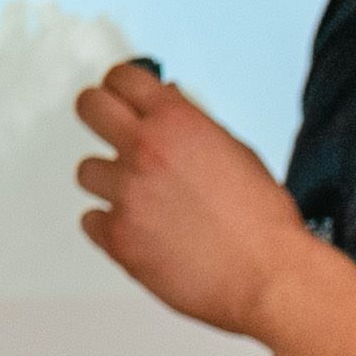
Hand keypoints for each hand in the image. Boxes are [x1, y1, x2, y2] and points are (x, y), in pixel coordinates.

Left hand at [74, 60, 318, 335]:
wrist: (268, 277)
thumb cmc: (262, 220)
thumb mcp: (235, 151)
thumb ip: (193, 124)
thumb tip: (167, 102)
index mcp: (177, 122)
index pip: (122, 77)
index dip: (121, 86)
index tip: (121, 96)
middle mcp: (145, 150)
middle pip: (89, 106)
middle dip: (98, 114)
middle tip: (111, 130)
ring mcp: (127, 194)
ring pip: (87, 171)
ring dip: (110, 182)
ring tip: (143, 200)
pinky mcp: (117, 237)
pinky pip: (91, 220)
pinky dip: (110, 226)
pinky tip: (142, 232)